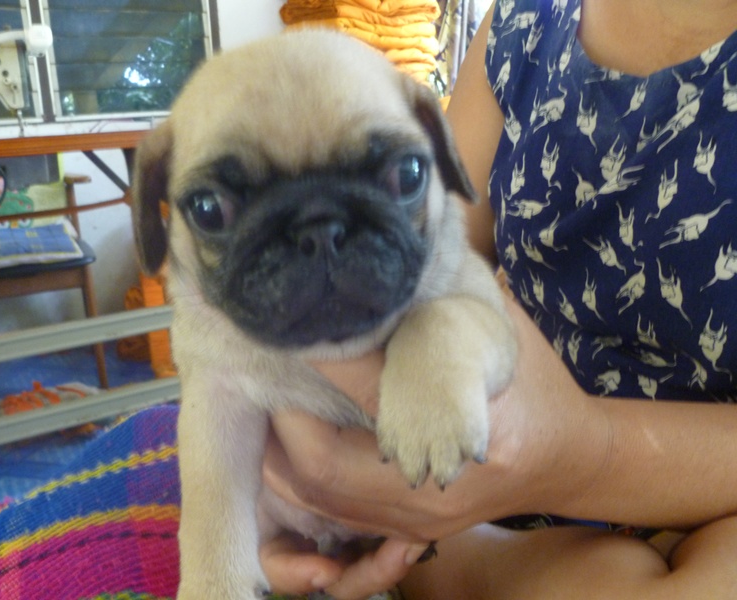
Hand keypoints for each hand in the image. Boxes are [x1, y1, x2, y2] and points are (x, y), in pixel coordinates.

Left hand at [260, 297, 610, 594]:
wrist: (567, 459)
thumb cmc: (536, 385)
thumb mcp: (501, 329)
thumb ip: (449, 298)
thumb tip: (389, 261)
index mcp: (473, 421)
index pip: (374, 386)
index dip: (322, 355)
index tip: (288, 327)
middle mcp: (442, 480)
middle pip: (327, 463)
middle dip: (283, 419)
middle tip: (268, 377)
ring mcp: (424, 516)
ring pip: (322, 498)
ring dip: (282, 454)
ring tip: (270, 407)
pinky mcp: (412, 531)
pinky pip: (335, 516)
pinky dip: (300, 483)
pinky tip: (287, 449)